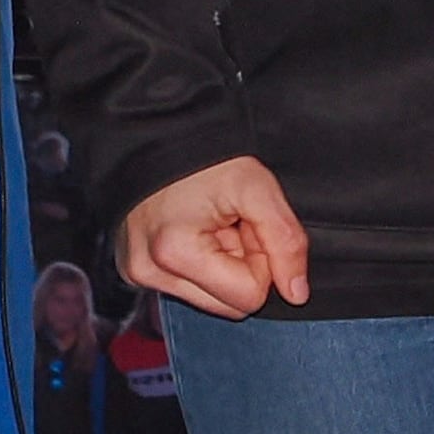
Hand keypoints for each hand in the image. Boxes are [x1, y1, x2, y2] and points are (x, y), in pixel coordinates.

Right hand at [121, 155, 311, 317]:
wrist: (161, 128)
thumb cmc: (205, 153)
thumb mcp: (256, 186)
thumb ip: (285, 240)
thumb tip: (297, 293)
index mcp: (175, 253)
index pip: (248, 297)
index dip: (260, 260)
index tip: (246, 223)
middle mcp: (149, 272)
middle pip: (227, 305)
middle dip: (240, 264)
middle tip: (230, 222)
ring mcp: (139, 273)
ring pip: (210, 299)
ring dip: (222, 263)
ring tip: (211, 222)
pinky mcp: (136, 270)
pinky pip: (188, 287)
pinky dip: (201, 262)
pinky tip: (196, 229)